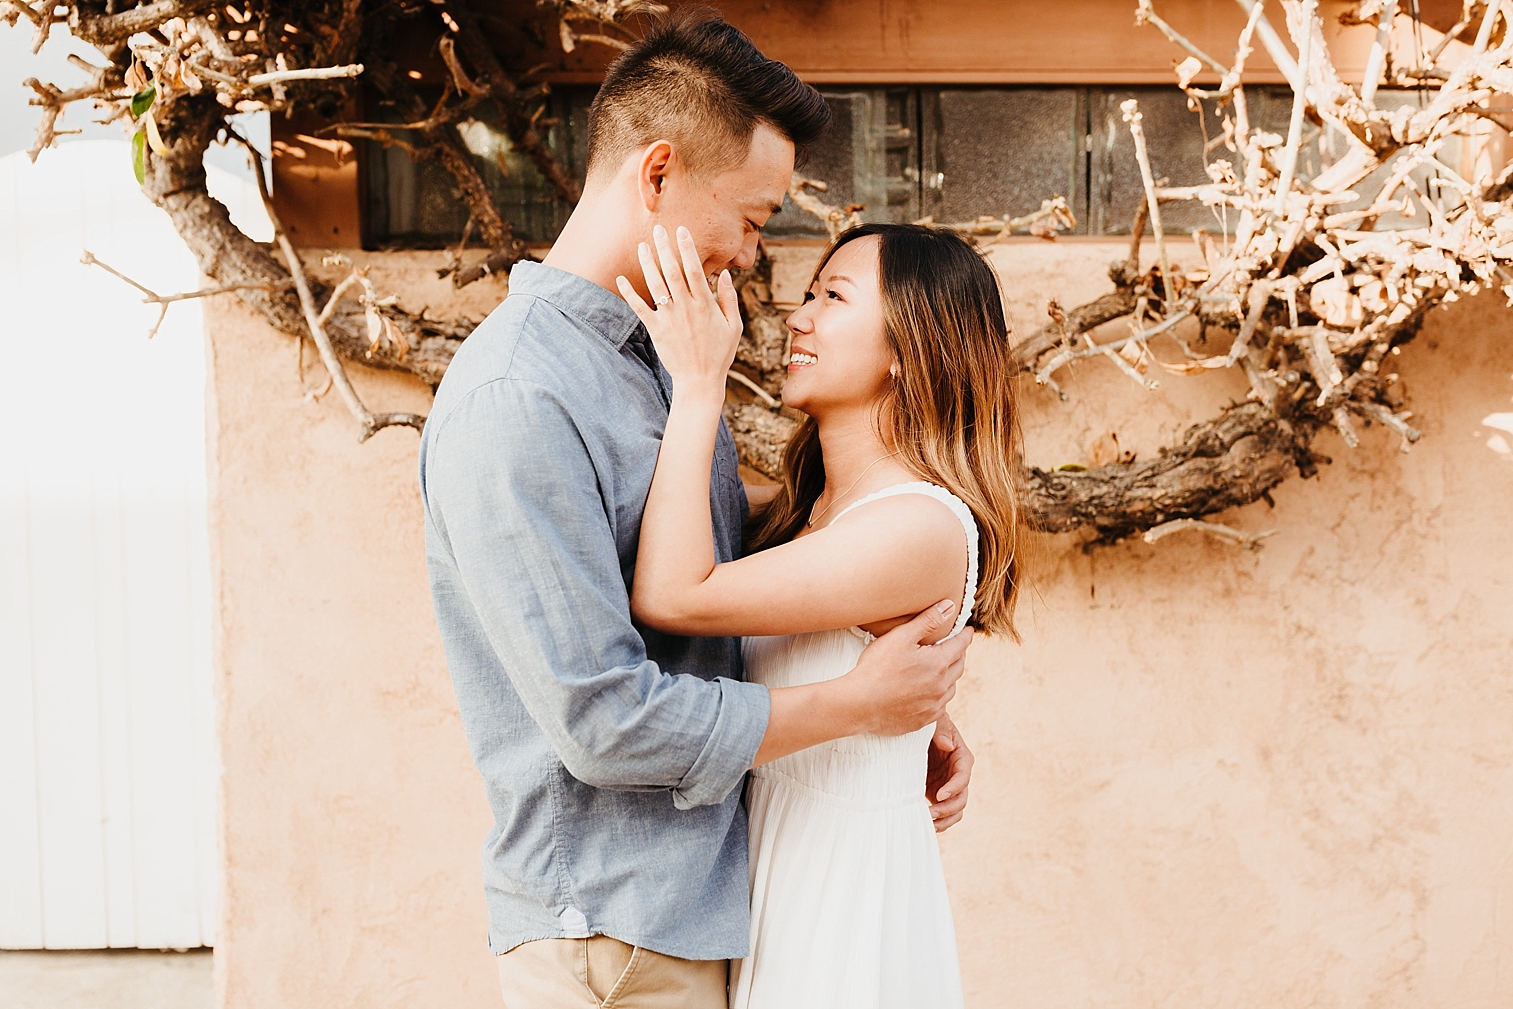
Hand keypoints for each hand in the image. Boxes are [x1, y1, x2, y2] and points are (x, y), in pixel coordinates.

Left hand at [616, 224, 741, 395]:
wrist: (700, 380)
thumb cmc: (720, 353)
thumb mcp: (734, 326)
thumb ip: (729, 299)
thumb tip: (725, 274)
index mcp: (705, 304)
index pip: (695, 269)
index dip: (687, 248)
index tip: (682, 230)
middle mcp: (686, 308)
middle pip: (672, 271)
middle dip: (665, 248)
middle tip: (658, 229)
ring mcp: (669, 319)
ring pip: (655, 285)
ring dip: (647, 264)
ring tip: (641, 246)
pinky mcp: (656, 330)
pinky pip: (640, 309)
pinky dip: (629, 294)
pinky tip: (620, 279)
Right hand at [842, 600, 972, 736]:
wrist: (859, 704)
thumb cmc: (877, 668)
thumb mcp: (901, 636)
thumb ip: (927, 620)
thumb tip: (949, 606)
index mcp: (938, 664)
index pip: (960, 645)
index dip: (965, 636)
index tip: (968, 631)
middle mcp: (940, 686)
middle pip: (959, 667)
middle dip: (959, 655)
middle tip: (957, 648)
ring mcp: (933, 706)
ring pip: (951, 689)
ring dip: (951, 677)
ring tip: (944, 670)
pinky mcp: (923, 721)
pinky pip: (940, 707)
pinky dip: (940, 697)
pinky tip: (931, 694)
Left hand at [926, 711, 972, 831]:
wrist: (914, 729)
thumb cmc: (927, 724)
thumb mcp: (934, 723)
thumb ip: (940, 732)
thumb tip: (948, 746)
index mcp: (961, 757)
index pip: (963, 776)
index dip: (954, 787)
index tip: (939, 795)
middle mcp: (958, 774)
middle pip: (962, 798)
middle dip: (948, 808)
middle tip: (930, 813)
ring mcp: (949, 786)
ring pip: (955, 809)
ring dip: (945, 819)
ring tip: (929, 823)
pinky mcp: (937, 792)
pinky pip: (944, 812)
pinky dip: (939, 821)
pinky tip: (926, 823)